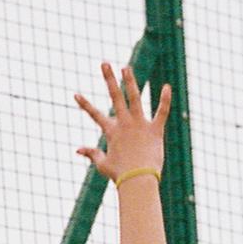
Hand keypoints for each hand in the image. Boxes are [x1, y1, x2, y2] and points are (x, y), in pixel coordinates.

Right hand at [75, 61, 168, 186]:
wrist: (137, 180)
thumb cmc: (120, 174)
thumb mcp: (102, 164)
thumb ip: (92, 154)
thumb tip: (78, 149)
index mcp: (111, 131)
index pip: (95, 114)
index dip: (84, 105)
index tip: (76, 94)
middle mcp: (124, 123)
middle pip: (115, 97)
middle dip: (109, 79)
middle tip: (105, 64)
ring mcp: (140, 125)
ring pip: (134, 98)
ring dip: (130, 81)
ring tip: (126, 67)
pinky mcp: (155, 130)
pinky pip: (161, 112)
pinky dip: (164, 100)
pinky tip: (167, 86)